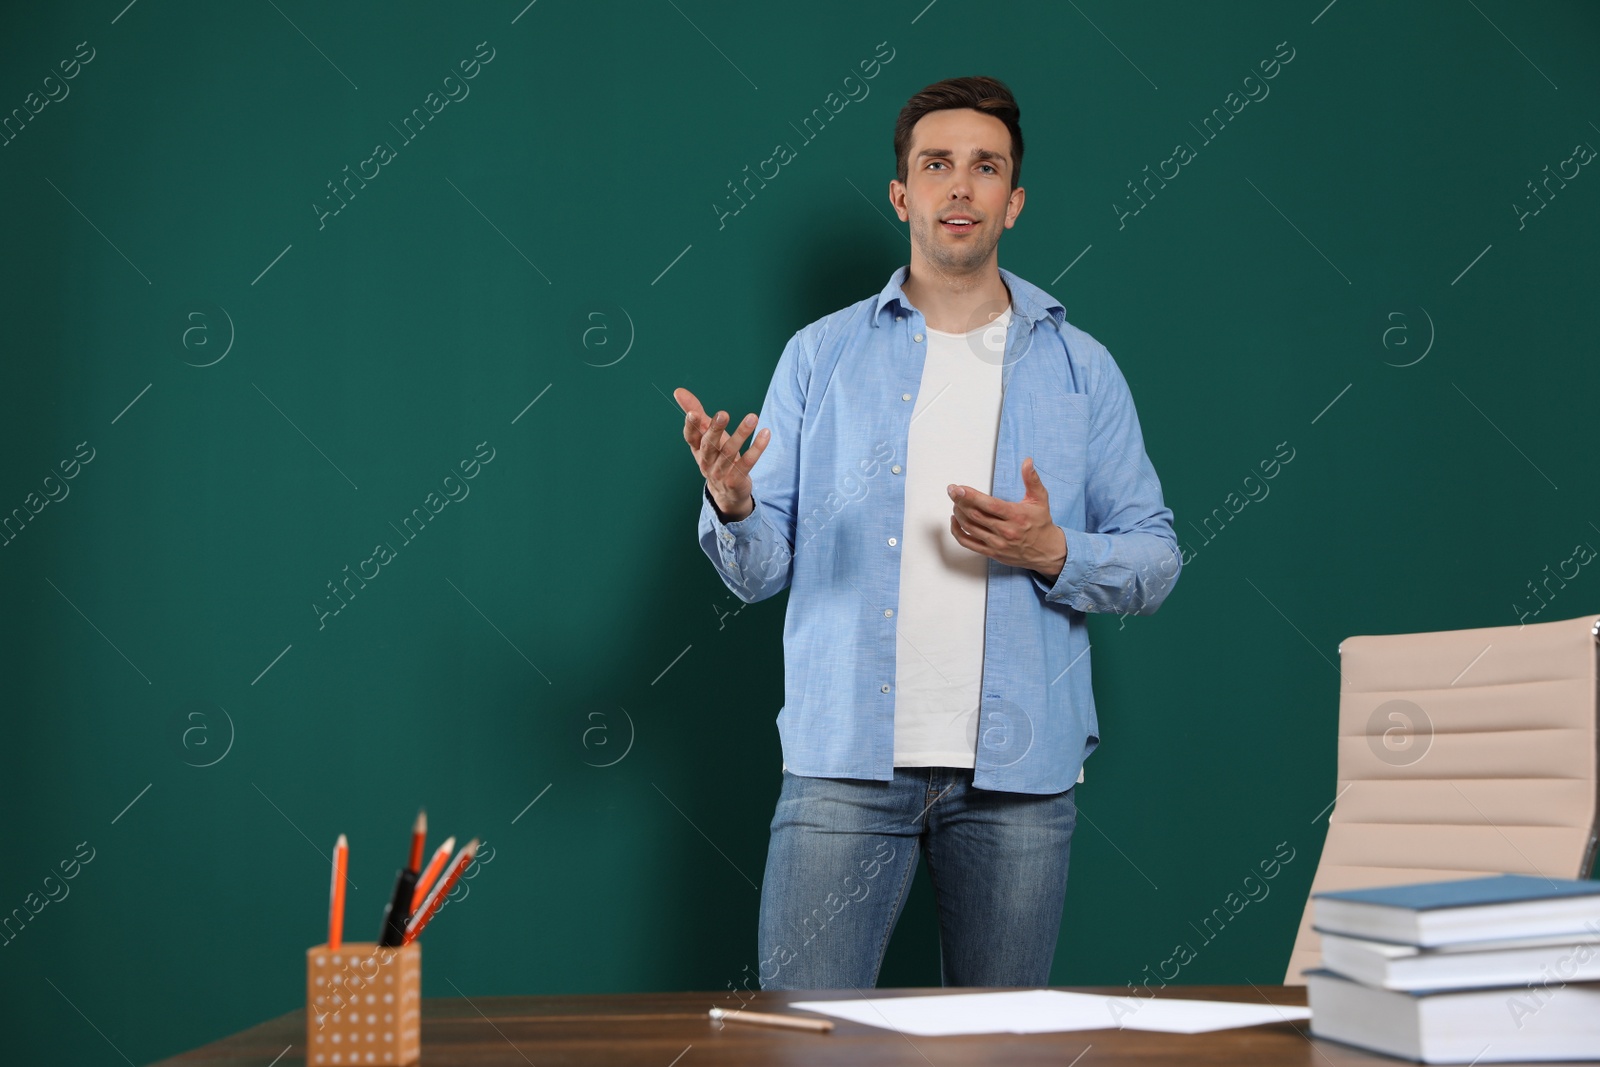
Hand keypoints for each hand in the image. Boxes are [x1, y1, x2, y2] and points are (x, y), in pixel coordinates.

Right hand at [674, 387, 767, 519]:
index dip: (690, 426)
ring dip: (741, 434)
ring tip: (753, 417)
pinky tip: (765, 434)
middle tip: (723, 414)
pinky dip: (757, 448)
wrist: (726, 493)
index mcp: (697, 449)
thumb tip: (678, 391)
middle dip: (715, 430)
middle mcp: (706, 461)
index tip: (692, 413)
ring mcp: (721, 472)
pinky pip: (747, 463)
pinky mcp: (736, 479)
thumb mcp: (705, 435)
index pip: (690, 437)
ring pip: (730, 452)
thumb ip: (695, 412)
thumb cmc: (715, 456)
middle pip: (709, 445)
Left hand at [948, 457, 1067, 580]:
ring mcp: (997, 544)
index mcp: (1016, 516)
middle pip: (976, 515)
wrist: (1047, 551)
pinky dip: (957, 532)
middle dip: (960, 501)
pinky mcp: (992, 553)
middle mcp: (1006, 531)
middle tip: (952, 490)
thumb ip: (1032, 480)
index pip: (989, 505)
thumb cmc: (1041, 523)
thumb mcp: (1040, 499)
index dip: (971, 496)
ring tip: (955, 502)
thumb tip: (1028, 462)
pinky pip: (968, 543)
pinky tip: (955, 520)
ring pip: (970, 528)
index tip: (958, 488)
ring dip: (959, 513)